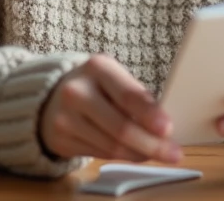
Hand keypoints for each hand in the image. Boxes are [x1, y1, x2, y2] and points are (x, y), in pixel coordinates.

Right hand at [39, 54, 181, 163]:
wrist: (51, 96)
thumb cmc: (95, 86)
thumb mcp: (114, 78)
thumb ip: (135, 96)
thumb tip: (163, 126)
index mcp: (96, 67)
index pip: (127, 95)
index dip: (150, 115)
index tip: (169, 129)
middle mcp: (77, 91)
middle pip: (121, 127)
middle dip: (151, 144)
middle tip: (172, 153)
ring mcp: (65, 117)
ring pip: (112, 147)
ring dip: (139, 153)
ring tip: (156, 153)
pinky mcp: (60, 140)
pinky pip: (100, 155)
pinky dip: (122, 157)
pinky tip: (134, 153)